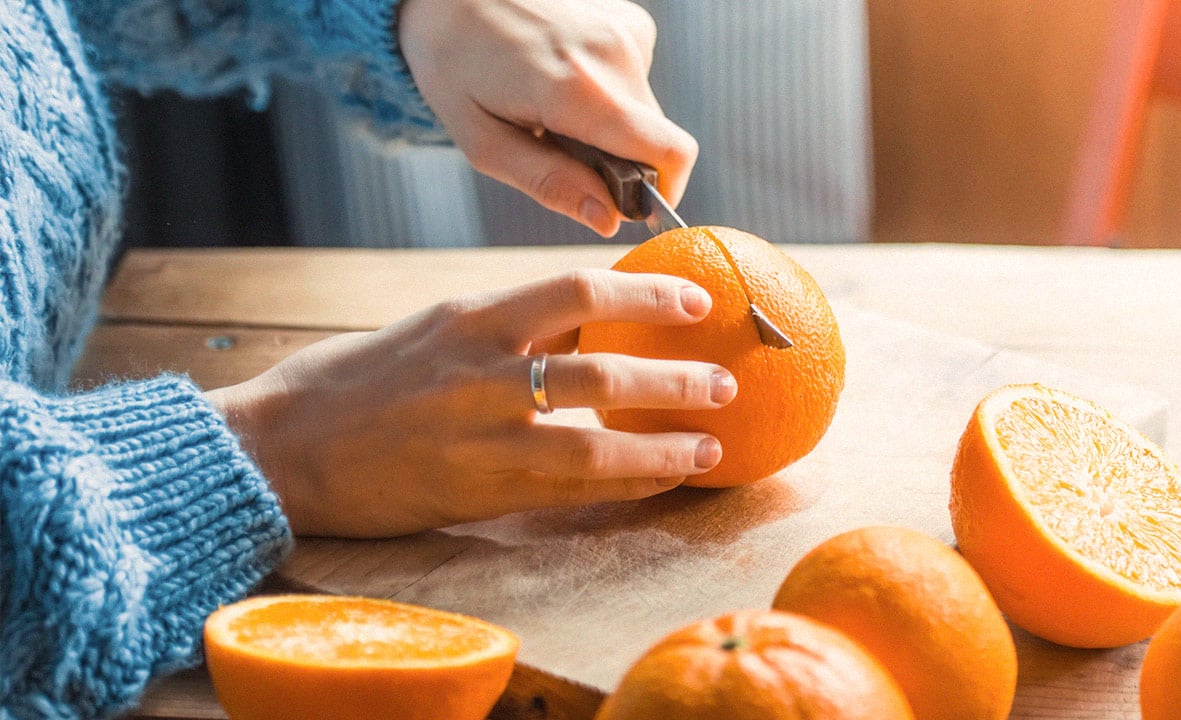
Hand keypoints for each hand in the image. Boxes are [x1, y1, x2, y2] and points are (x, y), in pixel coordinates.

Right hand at [207, 270, 735, 537]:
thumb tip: (582, 321)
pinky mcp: (474, 488)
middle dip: (677, 374)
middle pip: (604, 363)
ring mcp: (479, 432)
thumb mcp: (429, 328)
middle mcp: (481, 368)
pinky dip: (624, 482)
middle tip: (727, 379)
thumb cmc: (350, 382)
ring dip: (665, 439)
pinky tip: (660, 479)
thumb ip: (502, 327)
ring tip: (713, 441)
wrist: (279, 445)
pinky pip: (569, 487)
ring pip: (596, 435)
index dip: (649, 292)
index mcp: (470, 315)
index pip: (577, 288)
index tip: (697, 301)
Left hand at [397, 0, 697, 235]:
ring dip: (609, 128)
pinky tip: (562, 78)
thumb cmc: (453, 65)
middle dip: (621, 163)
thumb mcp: (485, 144)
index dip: (661, 193)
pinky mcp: (627, 21)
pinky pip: (635, 82)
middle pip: (654, 139)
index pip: (669, 153)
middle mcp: (614, 54)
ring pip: (643, 114)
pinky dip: (607, 95)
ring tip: (552, 109)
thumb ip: (550, 184)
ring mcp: (624, 31)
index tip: (627, 207)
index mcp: (577, 90)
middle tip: (559, 150)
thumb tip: (608, 221)